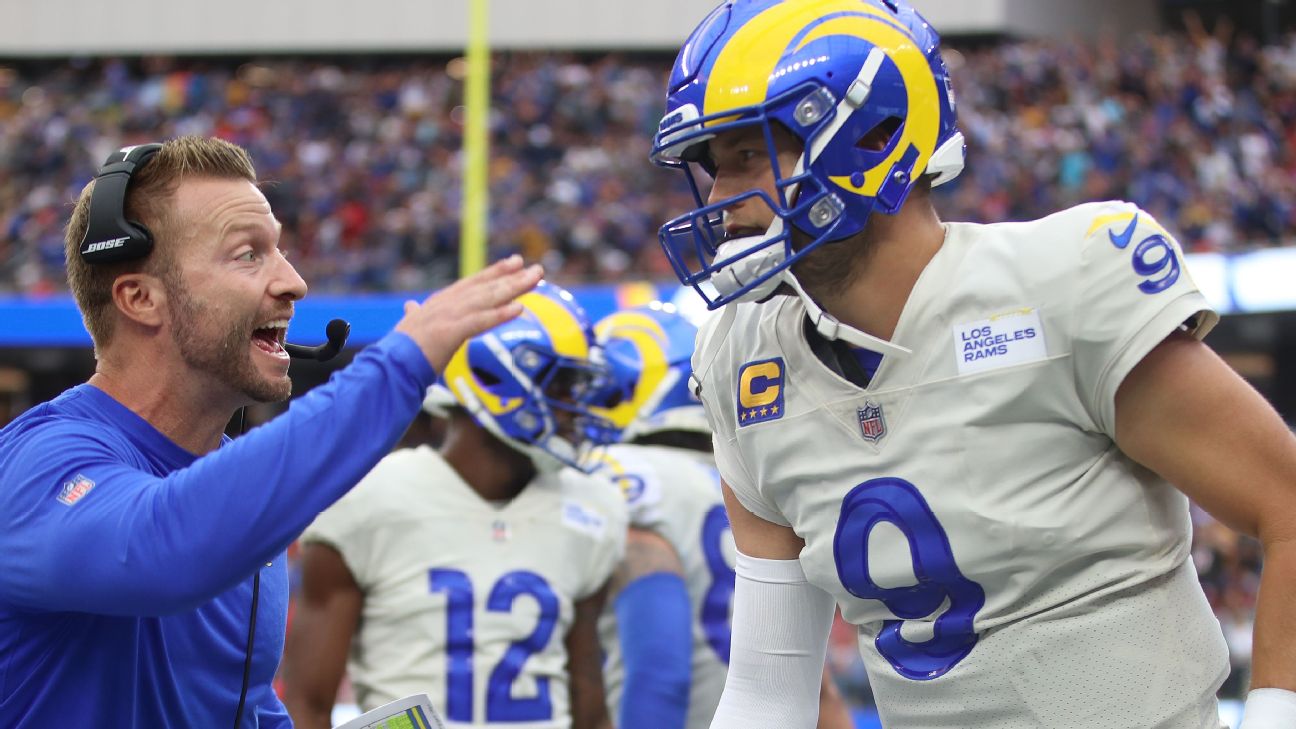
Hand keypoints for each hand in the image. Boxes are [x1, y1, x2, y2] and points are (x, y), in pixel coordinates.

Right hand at [395, 255, 542, 371]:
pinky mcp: (449, 333)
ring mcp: (448, 316)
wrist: (388, 367)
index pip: (473, 283)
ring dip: (513, 288)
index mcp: (439, 303)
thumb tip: (409, 306)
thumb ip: (414, 314)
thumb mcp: (410, 327)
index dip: (495, 272)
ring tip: (536, 279)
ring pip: (487, 298)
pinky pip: (479, 322)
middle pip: (486, 287)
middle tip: (537, 268)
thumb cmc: (399, 351)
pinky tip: (519, 308)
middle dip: (512, 277)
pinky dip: (499, 314)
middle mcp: (447, 304)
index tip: (515, 262)